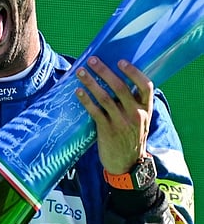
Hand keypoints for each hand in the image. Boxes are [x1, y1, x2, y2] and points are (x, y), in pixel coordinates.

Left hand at [75, 57, 152, 173]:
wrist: (127, 163)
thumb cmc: (131, 137)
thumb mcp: (140, 120)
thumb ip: (133, 104)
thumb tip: (115, 82)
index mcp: (146, 109)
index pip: (146, 86)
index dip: (134, 72)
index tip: (121, 61)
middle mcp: (136, 114)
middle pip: (120, 87)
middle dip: (105, 72)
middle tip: (92, 60)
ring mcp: (121, 122)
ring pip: (105, 98)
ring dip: (91, 83)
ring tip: (80, 72)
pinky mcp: (107, 130)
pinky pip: (95, 112)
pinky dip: (86, 100)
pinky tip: (78, 92)